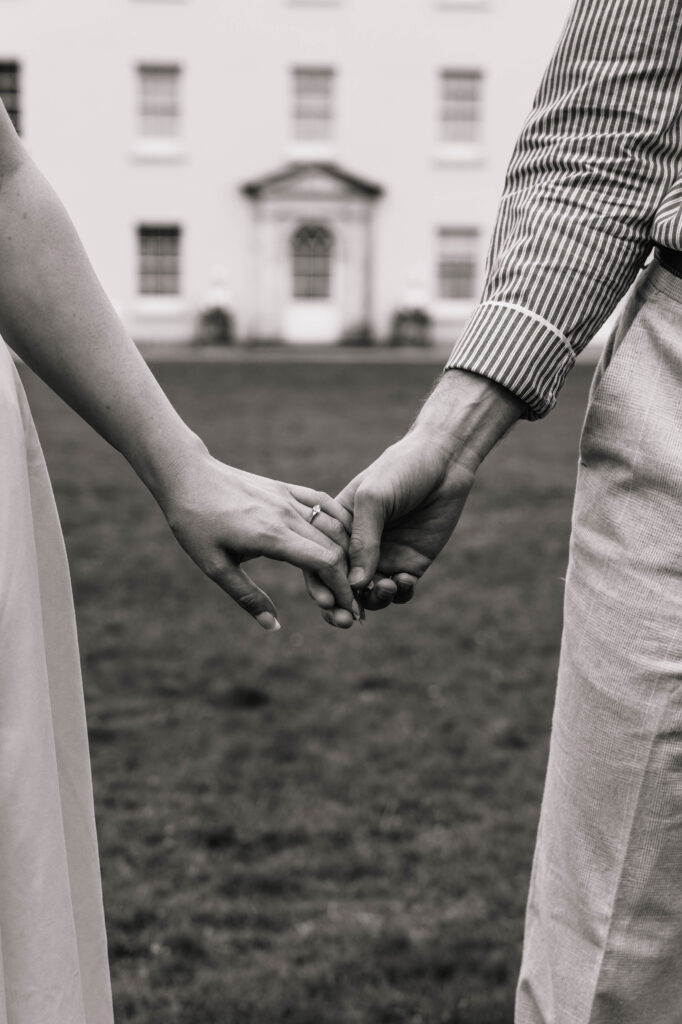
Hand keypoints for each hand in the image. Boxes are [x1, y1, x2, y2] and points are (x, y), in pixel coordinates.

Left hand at [160, 450, 356, 628]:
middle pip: (335, 547)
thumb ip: (248, 597)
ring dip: (348, 553)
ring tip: (350, 577)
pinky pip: (324, 502)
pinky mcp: (285, 488)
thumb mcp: (215, 567)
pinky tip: (347, 536)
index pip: (325, 562)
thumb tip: (272, 626)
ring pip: (334, 525)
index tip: (347, 609)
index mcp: (272, 536)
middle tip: (352, 603)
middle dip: (349, 577)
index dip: (341, 588)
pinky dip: (341, 521)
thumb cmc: (196, 524)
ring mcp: (288, 498)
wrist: (187, 477)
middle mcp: (287, 514)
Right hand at [304, 369, 524, 625]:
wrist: (444, 462)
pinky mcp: (411, 563)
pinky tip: (404, 580)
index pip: (317, 561)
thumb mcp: (373, 499)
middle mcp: (356, 546)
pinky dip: (399, 593)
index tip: (328, 599)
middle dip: (343, 605)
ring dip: (374, 600)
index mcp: (336, 527)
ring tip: (386, 586)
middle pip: (341, 586)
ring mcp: (384, 557)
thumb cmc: (400, 470)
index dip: (318, 584)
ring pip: (370, 594)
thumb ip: (363, 541)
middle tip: (350, 617)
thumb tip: (356, 585)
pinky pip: (400, 590)